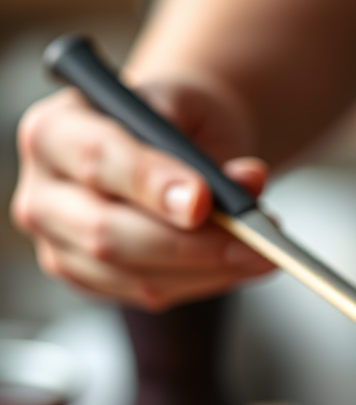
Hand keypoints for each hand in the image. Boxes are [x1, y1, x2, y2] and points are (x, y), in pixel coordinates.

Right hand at [11, 80, 275, 310]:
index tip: (204, 201)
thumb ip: (213, 146)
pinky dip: (204, 283)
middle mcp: (44, 191)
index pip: (98, 160)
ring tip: (261, 252)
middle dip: (192, 244)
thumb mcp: (195, 111)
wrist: (173, 142)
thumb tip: (248, 182)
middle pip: (108, 233)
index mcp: (55, 130)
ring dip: (210, 270)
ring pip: (136, 275)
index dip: (152, 184)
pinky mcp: (88, 280)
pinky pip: (151, 294)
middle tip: (254, 242)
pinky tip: (235, 264)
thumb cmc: (176, 121)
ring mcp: (60, 244)